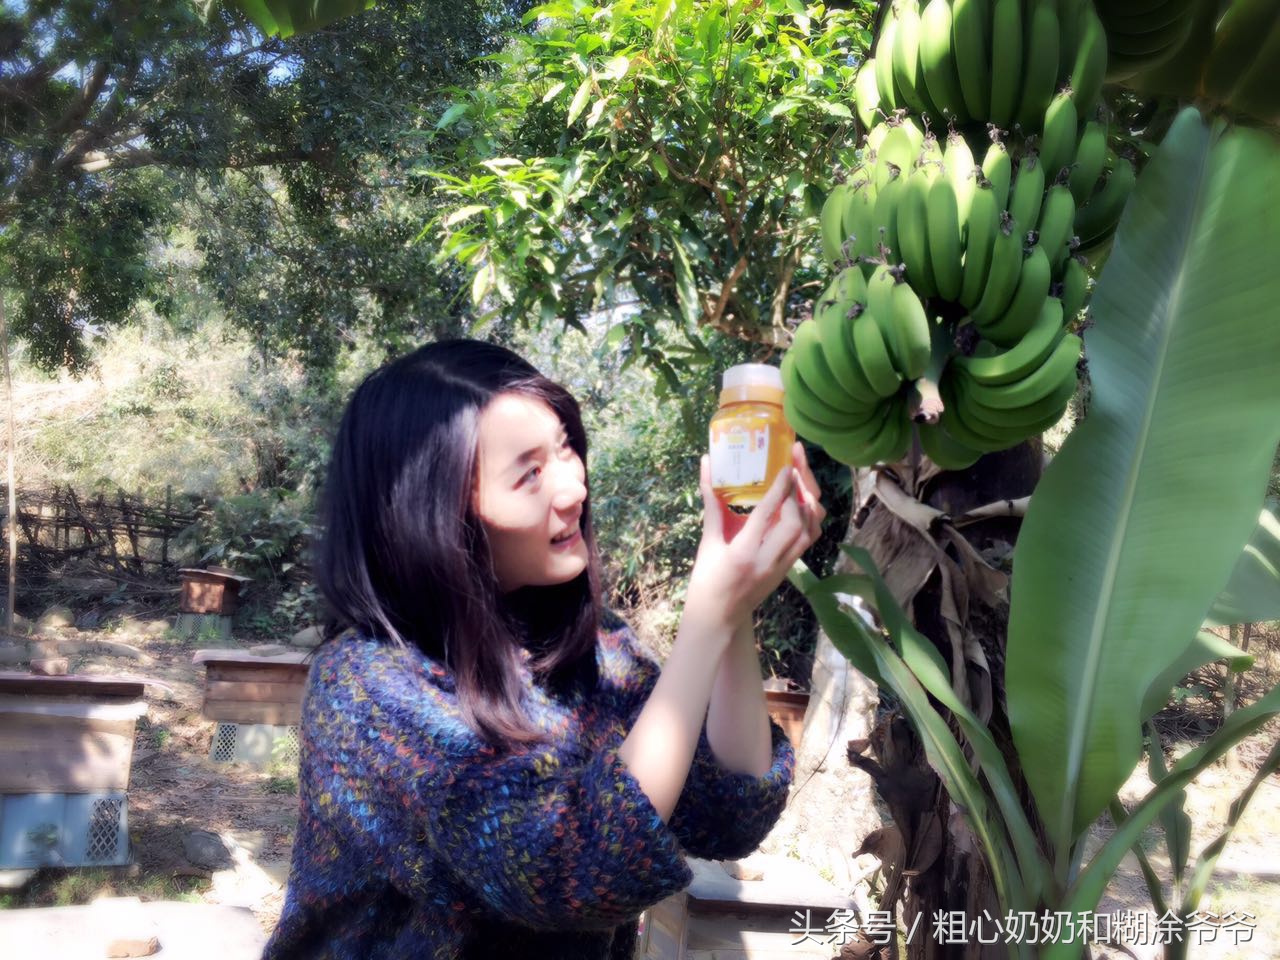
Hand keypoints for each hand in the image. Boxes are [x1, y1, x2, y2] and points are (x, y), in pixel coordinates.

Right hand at [686, 442, 826, 627]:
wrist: (717, 616)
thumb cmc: (706, 579)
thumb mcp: (707, 542)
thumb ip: (712, 503)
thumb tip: (707, 464)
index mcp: (742, 552)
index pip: (767, 515)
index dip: (780, 489)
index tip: (786, 466)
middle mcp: (767, 561)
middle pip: (797, 523)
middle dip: (800, 492)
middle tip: (794, 466)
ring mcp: (781, 567)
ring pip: (809, 533)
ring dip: (809, 504)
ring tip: (801, 480)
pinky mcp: (788, 570)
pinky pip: (808, 541)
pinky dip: (810, 519)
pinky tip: (802, 502)